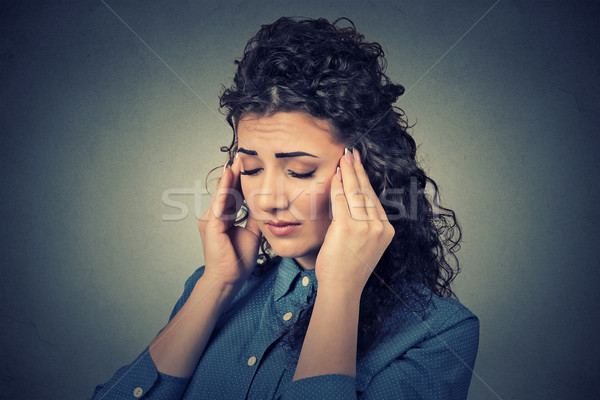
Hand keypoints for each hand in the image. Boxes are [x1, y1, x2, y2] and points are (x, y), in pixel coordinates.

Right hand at [198, 154, 261, 286]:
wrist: (229, 279)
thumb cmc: (238, 259)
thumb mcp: (252, 232)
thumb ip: (254, 216)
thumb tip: (263, 203)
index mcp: (224, 218)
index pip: (232, 194)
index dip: (239, 180)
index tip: (248, 165)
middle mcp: (214, 216)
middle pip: (226, 191)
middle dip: (234, 173)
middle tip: (241, 155)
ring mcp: (211, 220)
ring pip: (221, 194)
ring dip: (229, 177)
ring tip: (236, 161)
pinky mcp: (211, 226)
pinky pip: (219, 205)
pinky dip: (223, 191)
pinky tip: (228, 179)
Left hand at [315, 149, 394, 293]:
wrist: (342, 288)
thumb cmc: (348, 269)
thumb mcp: (363, 244)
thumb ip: (362, 224)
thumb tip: (352, 201)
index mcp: (386, 231)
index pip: (375, 200)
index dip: (366, 181)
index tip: (360, 167)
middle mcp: (379, 227)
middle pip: (367, 192)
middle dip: (358, 170)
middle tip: (352, 153)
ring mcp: (365, 227)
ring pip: (356, 193)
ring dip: (349, 173)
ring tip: (344, 158)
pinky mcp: (348, 227)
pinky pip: (342, 200)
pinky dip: (338, 185)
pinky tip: (336, 174)